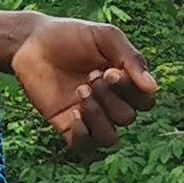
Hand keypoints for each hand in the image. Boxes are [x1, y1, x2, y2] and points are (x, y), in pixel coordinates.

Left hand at [6, 17, 157, 152]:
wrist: (31, 42)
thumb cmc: (71, 36)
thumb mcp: (105, 37)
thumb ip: (130, 59)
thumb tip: (152, 87)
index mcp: (124, 83)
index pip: (145, 101)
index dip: (132, 90)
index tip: (110, 70)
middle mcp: (110, 102)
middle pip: (127, 117)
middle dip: (110, 97)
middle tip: (90, 76)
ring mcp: (89, 116)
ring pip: (110, 138)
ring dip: (99, 117)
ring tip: (81, 92)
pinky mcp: (67, 125)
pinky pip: (85, 147)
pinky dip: (83, 134)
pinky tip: (73, 112)